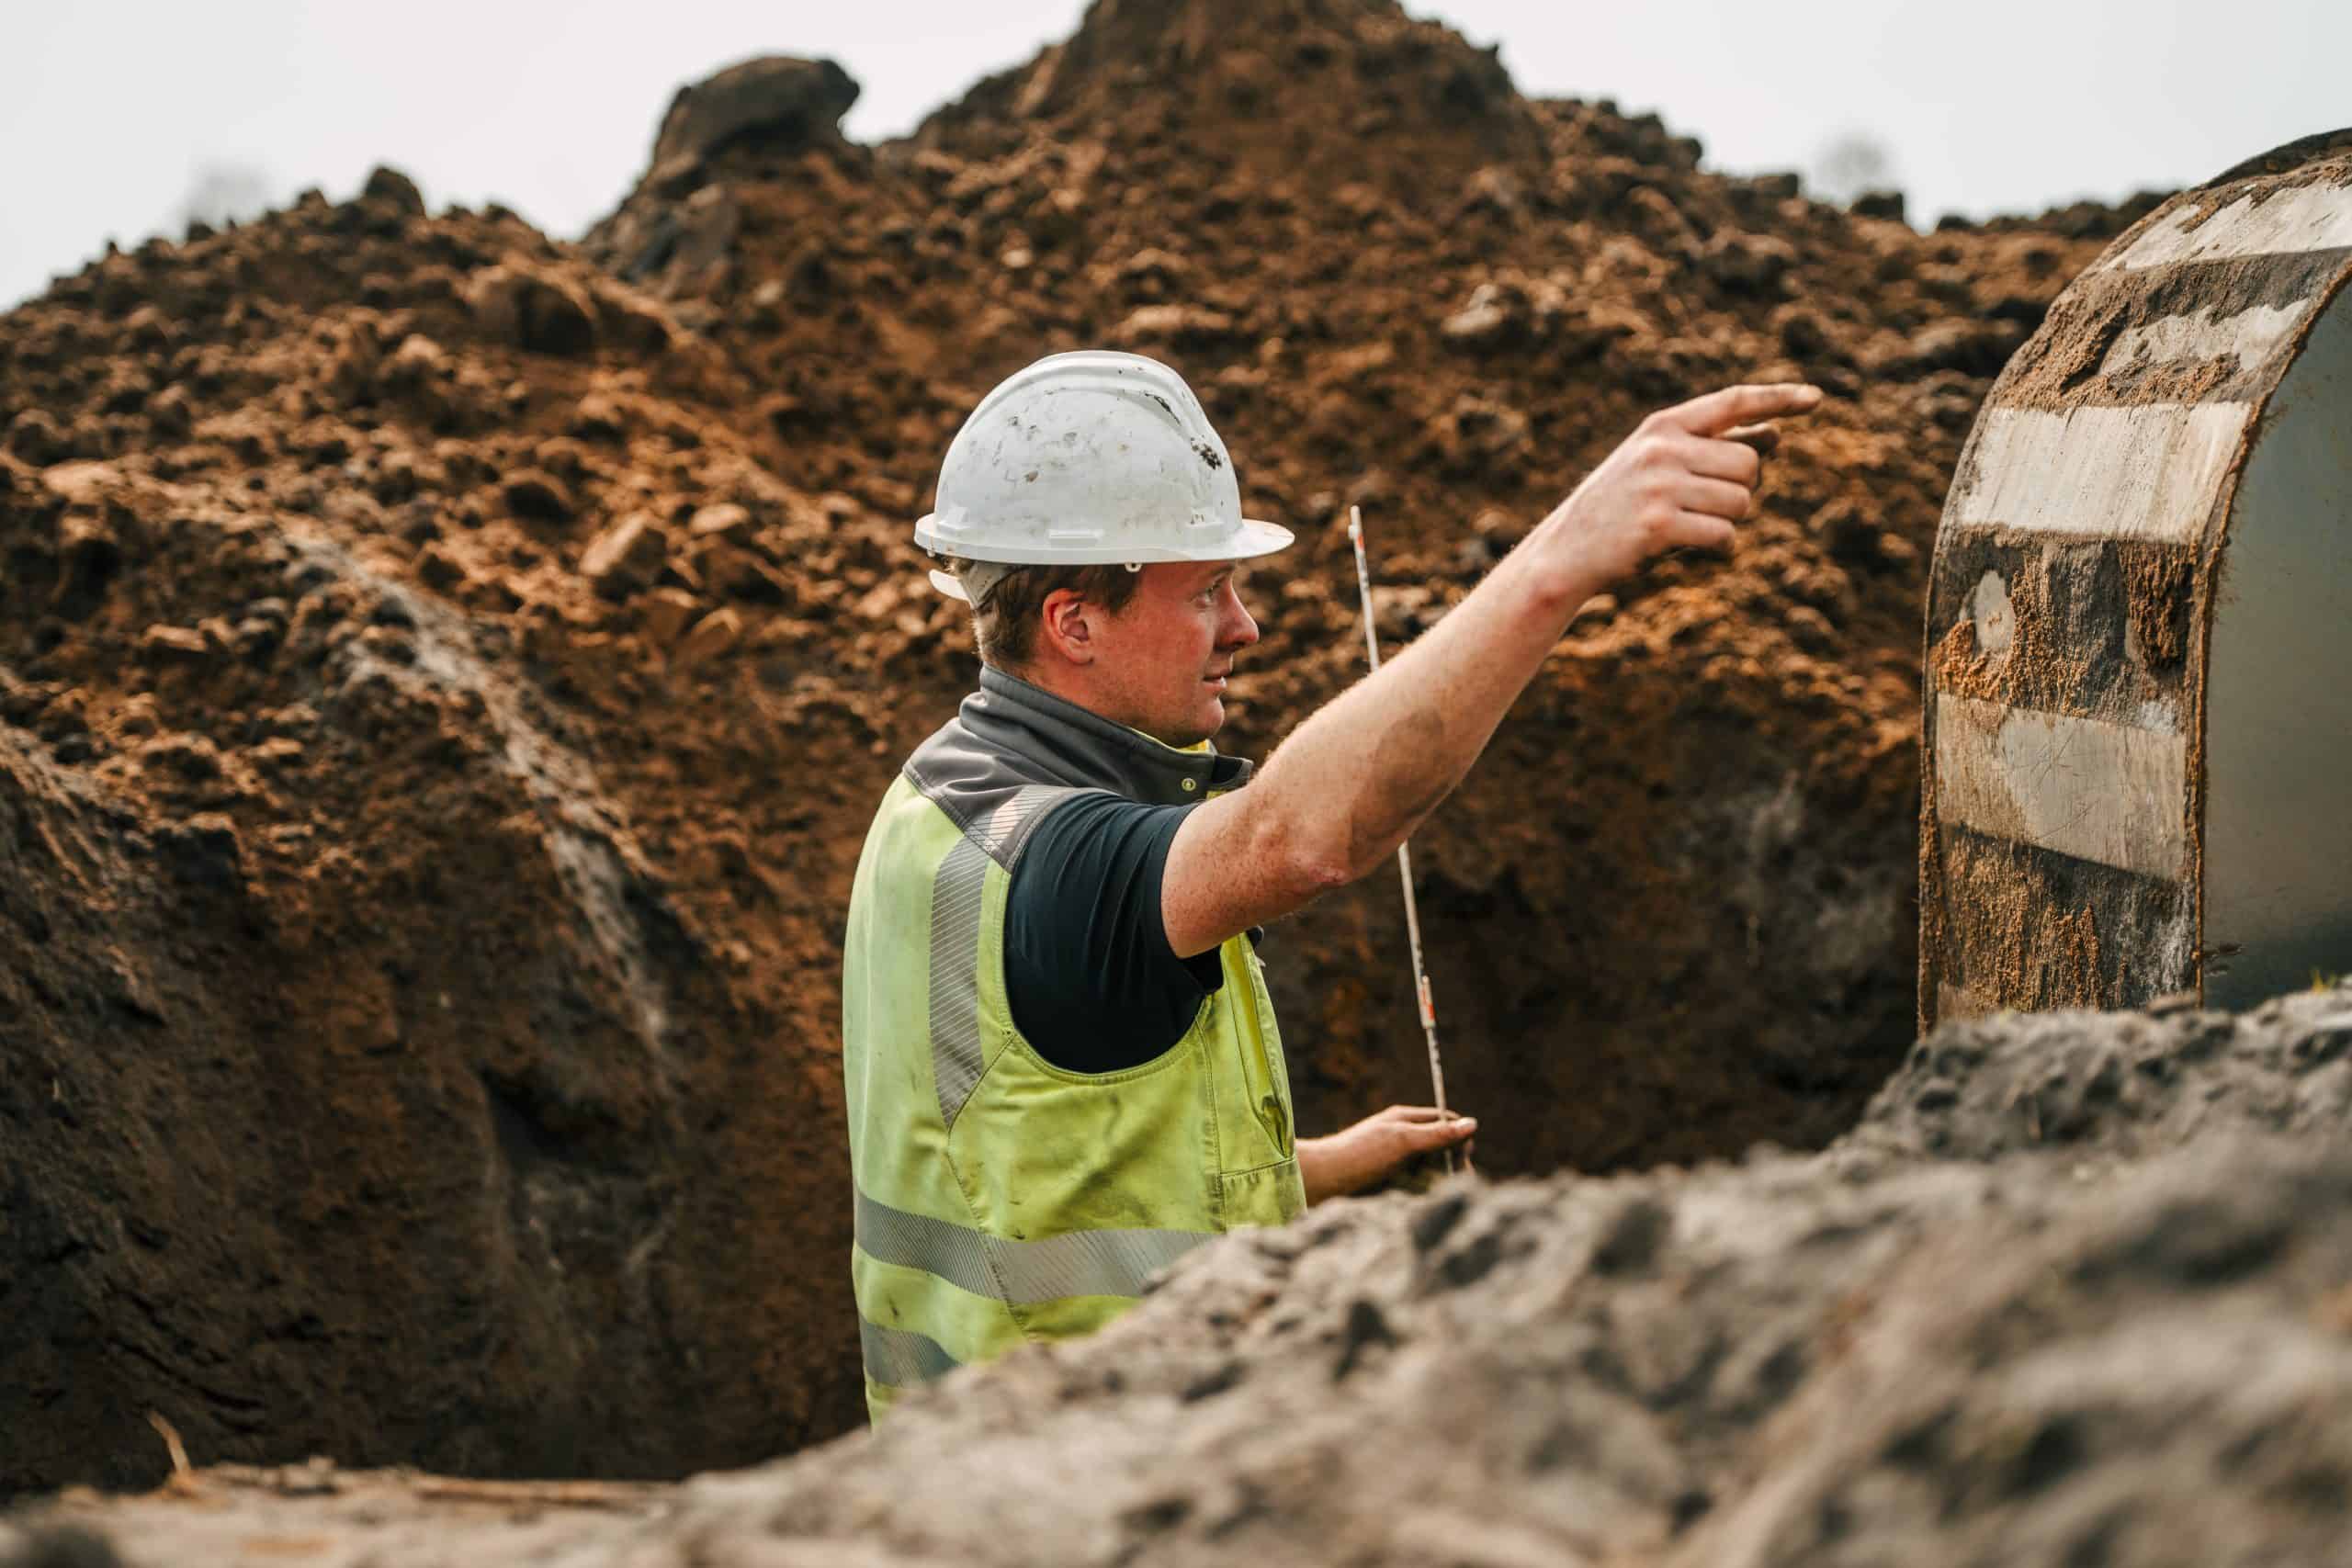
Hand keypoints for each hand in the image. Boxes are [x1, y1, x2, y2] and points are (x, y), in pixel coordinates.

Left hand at [1298, 1105, 1478, 1202]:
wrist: (1322, 1182)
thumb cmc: (1360, 1155)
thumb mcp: (1402, 1141)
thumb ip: (1436, 1134)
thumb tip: (1472, 1124)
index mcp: (1404, 1120)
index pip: (1444, 1122)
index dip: (1458, 1137)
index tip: (1462, 1156)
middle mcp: (1402, 1139)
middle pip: (1441, 1148)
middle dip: (1451, 1163)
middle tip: (1456, 1181)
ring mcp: (1396, 1162)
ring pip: (1430, 1170)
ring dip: (1437, 1181)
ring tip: (1437, 1193)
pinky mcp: (1389, 1184)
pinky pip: (1416, 1188)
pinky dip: (1422, 1194)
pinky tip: (1421, 1201)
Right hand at [1537, 382, 1820, 587]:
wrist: (1565, 553)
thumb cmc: (1620, 509)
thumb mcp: (1661, 466)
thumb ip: (1714, 449)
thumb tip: (1776, 435)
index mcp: (1662, 426)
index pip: (1733, 401)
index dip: (1777, 398)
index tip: (1816, 398)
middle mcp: (1662, 449)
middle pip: (1749, 464)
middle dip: (1742, 491)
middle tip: (1707, 506)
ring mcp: (1659, 487)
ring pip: (1741, 502)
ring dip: (1727, 521)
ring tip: (1688, 526)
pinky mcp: (1658, 527)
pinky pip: (1724, 536)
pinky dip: (1718, 546)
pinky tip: (1686, 547)